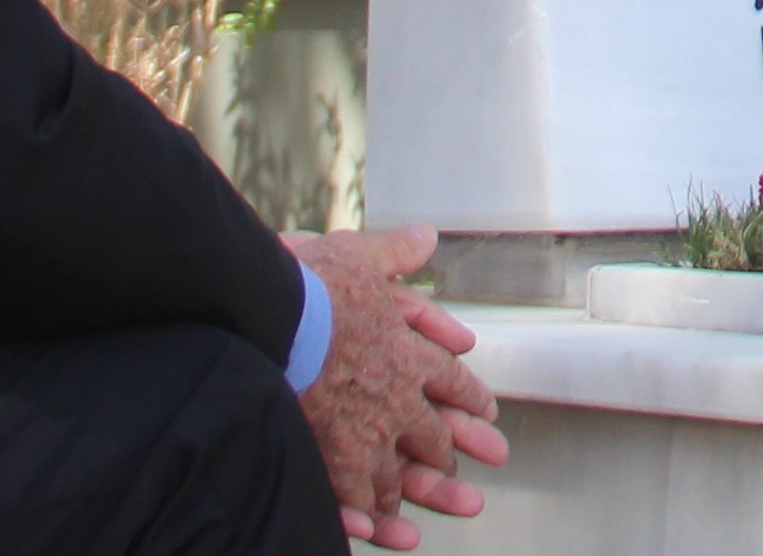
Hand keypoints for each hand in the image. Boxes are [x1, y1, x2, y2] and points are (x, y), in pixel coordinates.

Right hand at [283, 227, 504, 545]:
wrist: (276, 318)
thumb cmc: (314, 285)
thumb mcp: (362, 255)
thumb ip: (397, 252)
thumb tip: (426, 236)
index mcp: (407, 353)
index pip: (449, 380)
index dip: (467, 397)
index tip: (486, 412)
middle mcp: (396, 397)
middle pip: (431, 433)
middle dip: (447, 450)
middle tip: (460, 467)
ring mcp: (367, 432)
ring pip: (395, 473)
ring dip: (405, 489)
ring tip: (408, 507)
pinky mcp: (332, 456)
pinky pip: (355, 497)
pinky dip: (366, 517)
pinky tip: (370, 529)